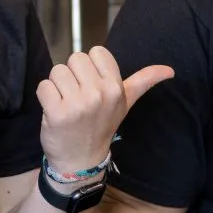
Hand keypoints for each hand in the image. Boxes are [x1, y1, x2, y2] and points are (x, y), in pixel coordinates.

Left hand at [38, 47, 172, 172]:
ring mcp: (78, 104)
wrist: (81, 160)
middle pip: (74, 58)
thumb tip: (170, 70)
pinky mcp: (57, 112)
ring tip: (66, 104)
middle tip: (77, 97)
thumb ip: (144, 81)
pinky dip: (45, 97)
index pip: (96, 52)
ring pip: (57, 71)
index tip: (92, 85)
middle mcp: (99, 94)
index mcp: (116, 87)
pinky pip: (43, 86)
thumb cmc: (101, 126)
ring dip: (57, 87)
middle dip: (72, 75)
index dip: (90, 67)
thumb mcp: (125, 103)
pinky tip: (54, 111)